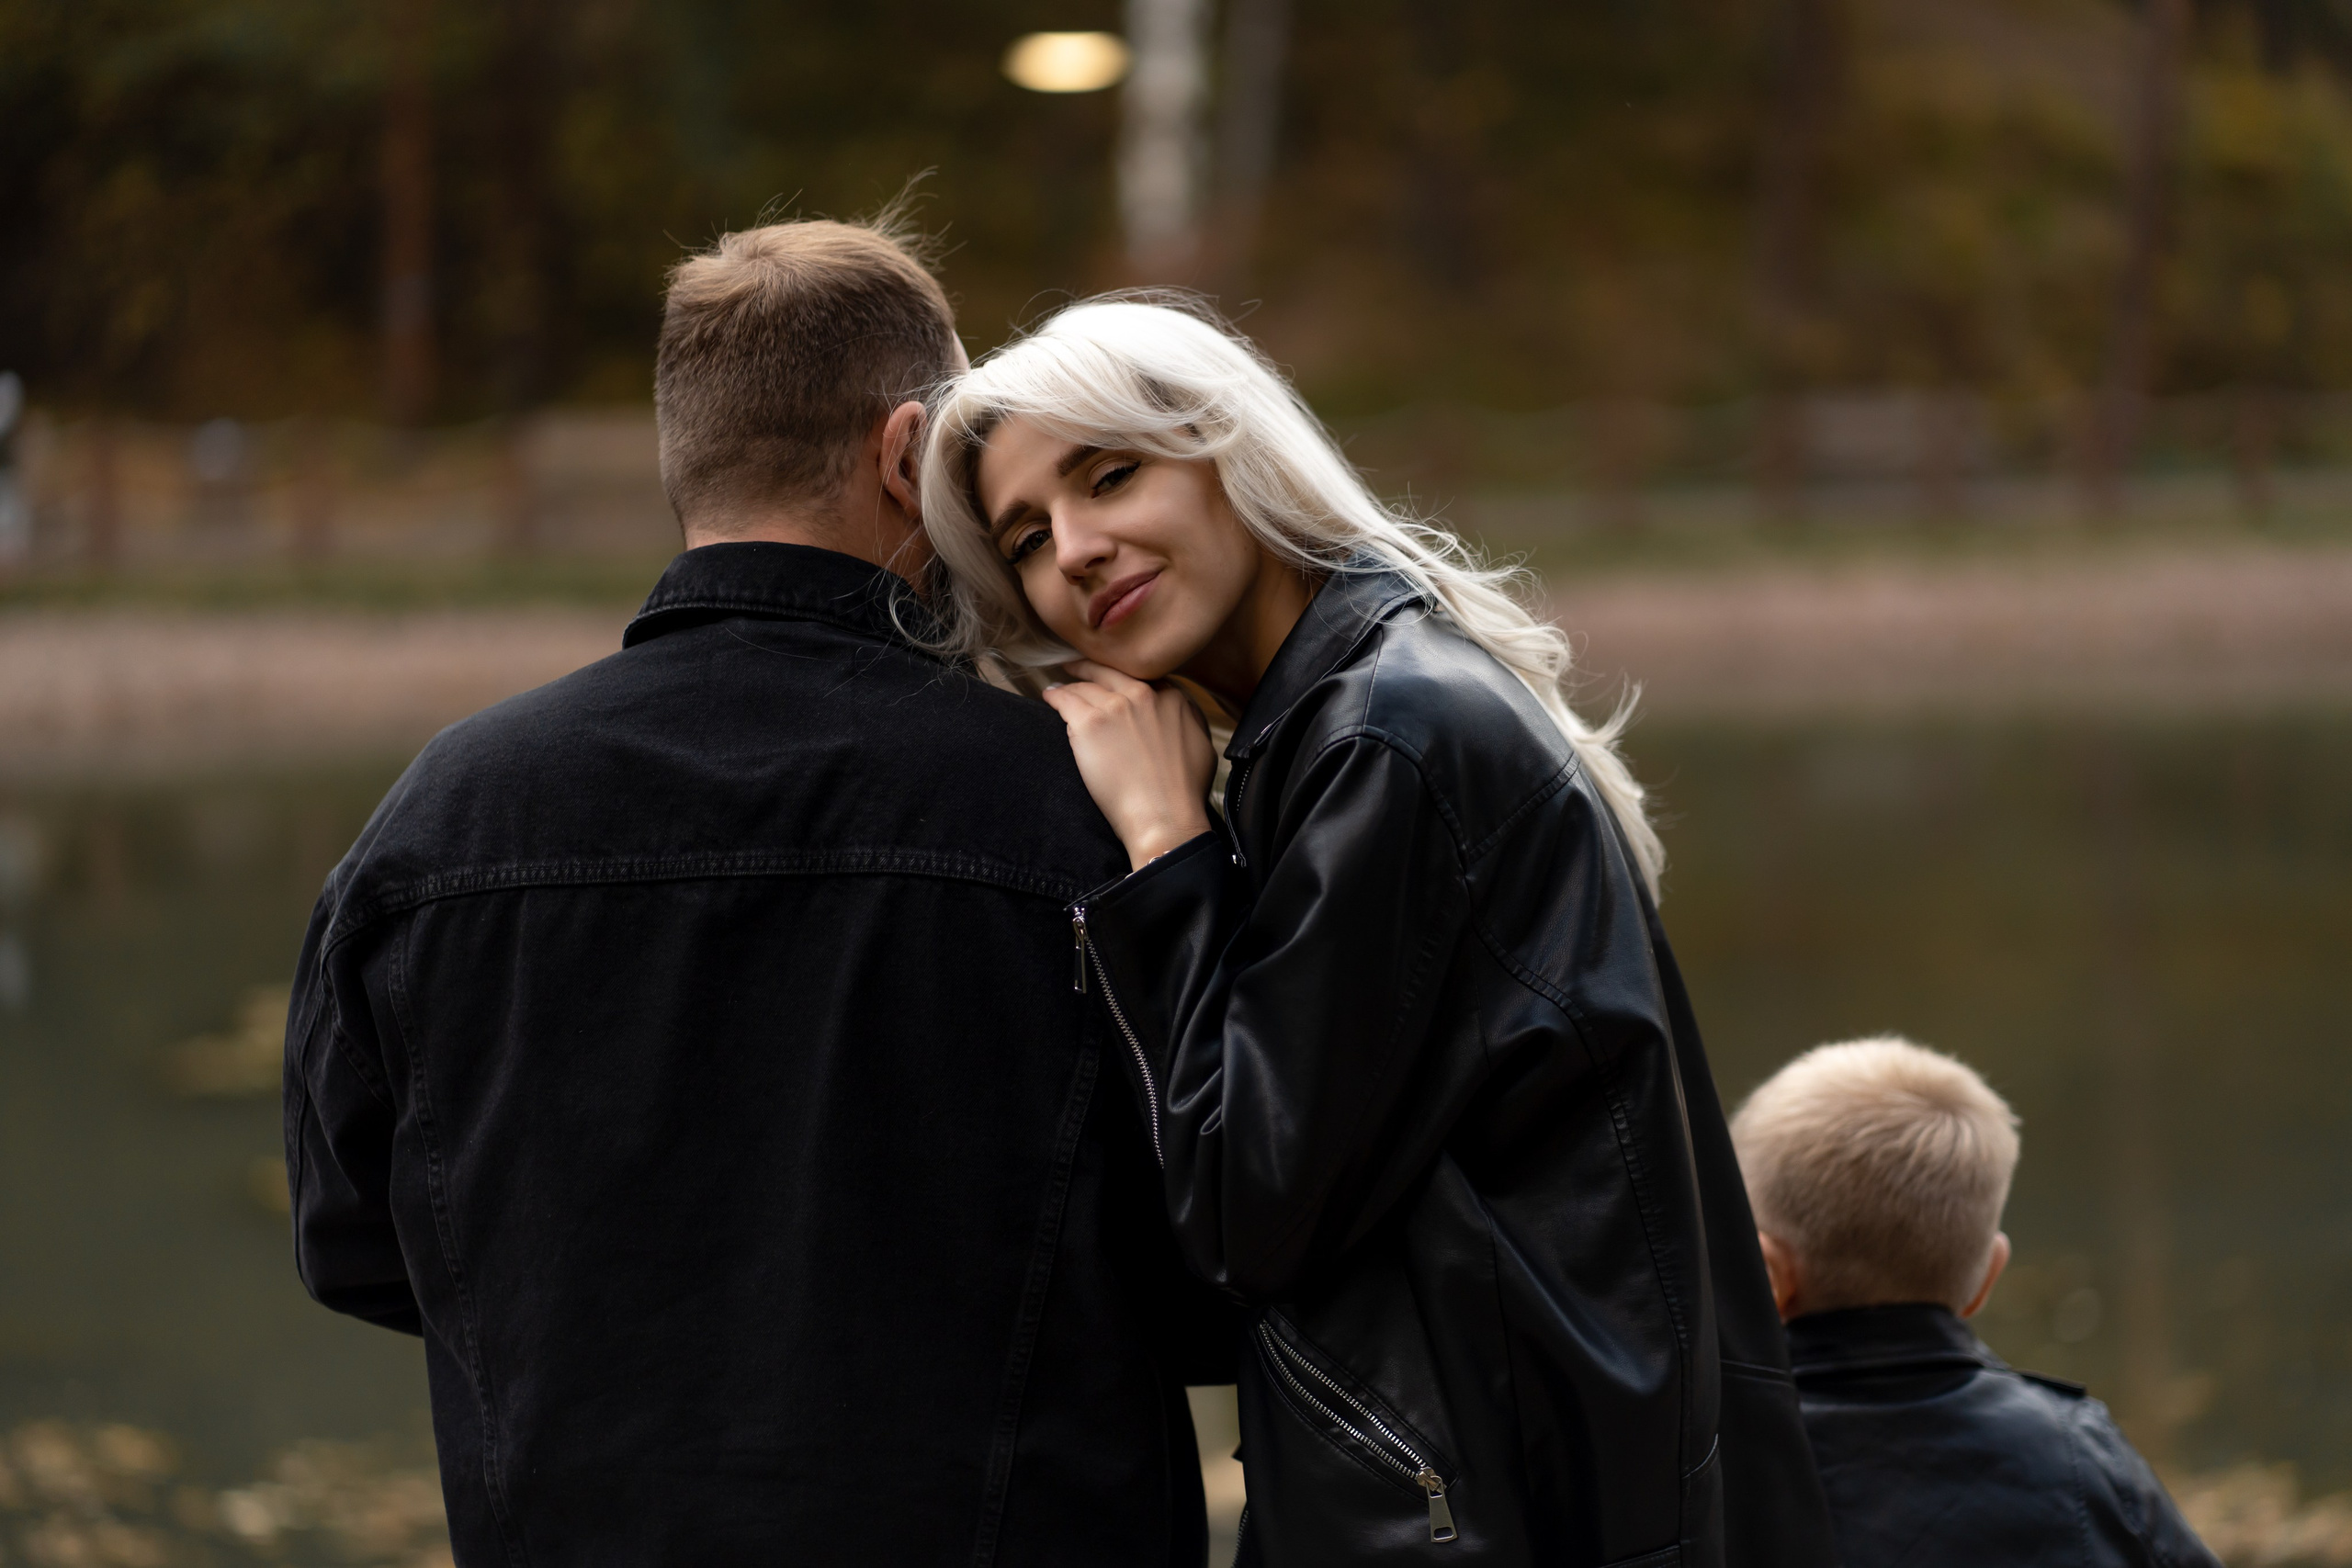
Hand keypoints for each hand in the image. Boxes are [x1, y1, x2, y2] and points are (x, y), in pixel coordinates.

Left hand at [1042, 659, 1216, 871]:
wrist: (1164, 816)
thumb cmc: (1184, 792)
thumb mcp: (1202, 745)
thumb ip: (1189, 719)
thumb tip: (1181, 711)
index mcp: (1172, 699)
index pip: (1141, 678)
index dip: (1123, 680)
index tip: (1113, 682)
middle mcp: (1143, 695)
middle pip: (1109, 674)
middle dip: (1091, 669)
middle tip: (1077, 668)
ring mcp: (1115, 707)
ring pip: (1085, 687)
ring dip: (1071, 686)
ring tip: (1059, 689)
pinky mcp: (1089, 723)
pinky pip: (1064, 700)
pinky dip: (1055, 696)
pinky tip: (1049, 696)